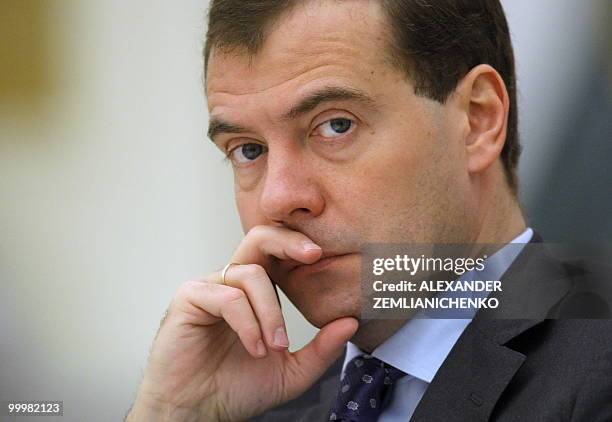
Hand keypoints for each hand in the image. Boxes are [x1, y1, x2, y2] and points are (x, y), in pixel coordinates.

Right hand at [126, 225, 357, 420]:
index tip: (324, 255)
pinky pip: (227, 297)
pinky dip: (247, 323)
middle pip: (259, 238)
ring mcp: (209, 288)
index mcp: (256, 293)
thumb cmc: (236, 389)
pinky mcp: (189, 298)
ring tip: (275, 346)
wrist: (196, 413)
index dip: (300, 246)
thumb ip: (321, 349)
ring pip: (250, 275)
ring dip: (271, 312)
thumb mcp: (290, 372)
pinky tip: (254, 348)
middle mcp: (232, 283)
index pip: (278, 254)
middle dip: (288, 241)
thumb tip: (352, 322)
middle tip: (314, 255)